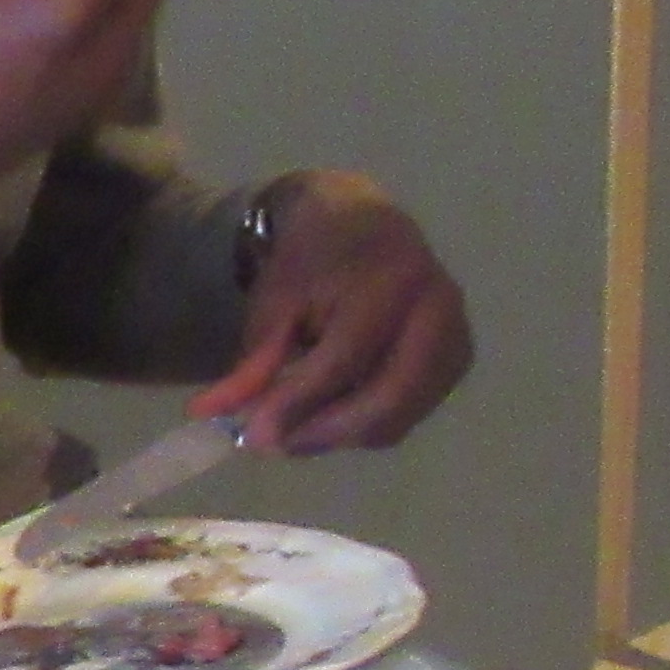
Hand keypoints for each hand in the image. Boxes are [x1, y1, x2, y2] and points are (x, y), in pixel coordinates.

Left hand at [190, 174, 470, 454]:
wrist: (362, 225)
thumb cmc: (314, 259)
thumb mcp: (275, 298)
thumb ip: (254, 358)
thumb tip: (211, 415)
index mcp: (391, 278)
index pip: (345, 358)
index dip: (298, 403)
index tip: (252, 435)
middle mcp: (437, 308)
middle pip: (388, 397)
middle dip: (324, 431)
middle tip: (271, 444)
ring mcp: (456, 337)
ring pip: (400, 416)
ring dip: (340, 434)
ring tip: (291, 429)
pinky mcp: (458, 361)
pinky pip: (409, 414)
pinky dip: (363, 426)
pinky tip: (326, 415)